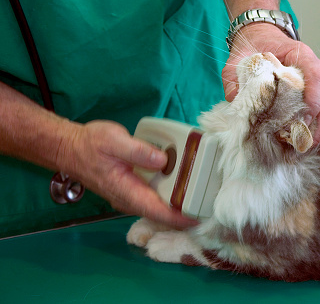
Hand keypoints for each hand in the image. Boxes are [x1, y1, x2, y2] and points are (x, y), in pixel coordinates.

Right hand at [56, 120, 198, 228]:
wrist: (70, 147)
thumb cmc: (90, 144)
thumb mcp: (114, 140)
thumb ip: (138, 150)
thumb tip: (163, 159)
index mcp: (126, 190)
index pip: (157, 211)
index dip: (179, 217)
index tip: (198, 219)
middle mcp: (129, 198)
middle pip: (161, 212)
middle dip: (184, 213)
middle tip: (208, 208)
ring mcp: (130, 195)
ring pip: (157, 206)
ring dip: (178, 205)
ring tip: (201, 199)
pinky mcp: (131, 189)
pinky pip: (153, 196)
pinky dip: (169, 194)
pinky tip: (183, 186)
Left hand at [222, 24, 319, 143]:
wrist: (259, 39)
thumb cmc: (254, 48)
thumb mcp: (237, 60)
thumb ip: (233, 78)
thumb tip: (234, 99)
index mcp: (300, 54)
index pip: (316, 74)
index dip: (314, 97)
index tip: (304, 117)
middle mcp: (313, 69)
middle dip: (319, 122)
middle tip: (304, 143)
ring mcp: (315, 82)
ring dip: (319, 128)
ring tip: (305, 146)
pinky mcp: (311, 94)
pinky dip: (314, 127)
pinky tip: (303, 139)